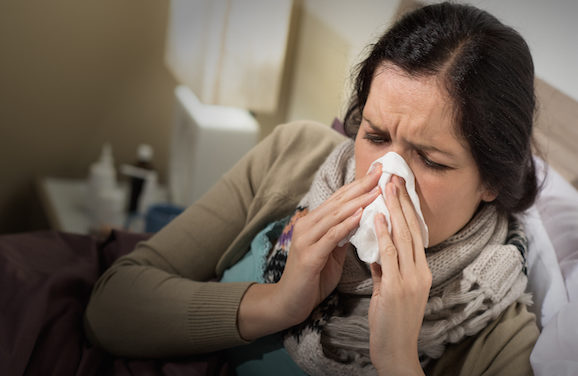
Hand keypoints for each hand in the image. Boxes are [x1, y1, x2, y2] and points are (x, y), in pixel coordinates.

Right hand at [238, 164, 381, 339]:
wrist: (290, 302)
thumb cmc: (312, 278)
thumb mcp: (331, 253)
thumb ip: (342, 235)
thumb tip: (361, 219)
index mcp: (313, 223)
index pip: (339, 199)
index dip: (359, 185)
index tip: (378, 172)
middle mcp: (307, 225)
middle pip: (338, 201)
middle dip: (362, 186)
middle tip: (381, 172)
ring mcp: (306, 239)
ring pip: (335, 215)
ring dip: (358, 201)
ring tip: (377, 190)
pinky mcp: (309, 255)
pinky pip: (331, 236)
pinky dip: (346, 224)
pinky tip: (360, 214)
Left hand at [368, 176, 431, 375]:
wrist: (396, 352)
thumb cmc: (391, 323)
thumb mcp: (388, 291)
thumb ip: (384, 271)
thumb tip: (376, 254)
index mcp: (420, 271)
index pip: (414, 234)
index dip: (406, 209)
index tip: (398, 188)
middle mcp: (419, 272)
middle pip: (411, 229)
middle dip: (401, 201)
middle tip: (393, 177)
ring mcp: (410, 279)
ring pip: (403, 236)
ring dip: (393, 209)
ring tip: (386, 186)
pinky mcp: (396, 288)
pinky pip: (389, 255)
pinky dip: (383, 234)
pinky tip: (376, 217)